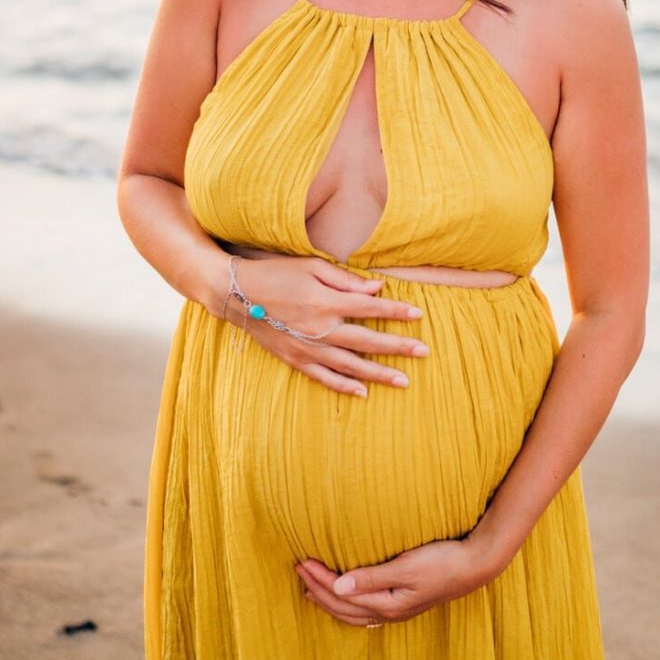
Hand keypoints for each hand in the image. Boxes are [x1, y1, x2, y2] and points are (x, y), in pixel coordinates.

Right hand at [214, 248, 429, 396]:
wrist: (236, 294)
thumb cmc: (276, 273)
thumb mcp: (311, 266)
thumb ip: (346, 280)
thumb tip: (377, 287)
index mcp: (325, 302)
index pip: (370, 308)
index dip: (396, 311)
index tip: (418, 314)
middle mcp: (320, 330)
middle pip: (367, 341)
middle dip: (398, 347)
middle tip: (423, 352)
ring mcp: (307, 349)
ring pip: (351, 365)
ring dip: (379, 373)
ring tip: (403, 380)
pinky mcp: (295, 360)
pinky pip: (324, 377)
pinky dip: (344, 386)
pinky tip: (363, 392)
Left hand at [294, 536, 488, 625]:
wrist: (475, 564)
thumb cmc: (443, 561)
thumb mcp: (406, 566)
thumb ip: (372, 577)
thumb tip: (339, 585)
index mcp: (387, 603)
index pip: (343, 593)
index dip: (320, 578)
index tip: (302, 560)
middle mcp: (389, 611)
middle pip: (344, 606)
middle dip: (319, 588)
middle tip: (299, 568)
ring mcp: (397, 609)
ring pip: (353, 612)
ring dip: (330, 600)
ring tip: (312, 589)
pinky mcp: (404, 602)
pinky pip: (366, 611)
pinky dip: (349, 606)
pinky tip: (348, 600)